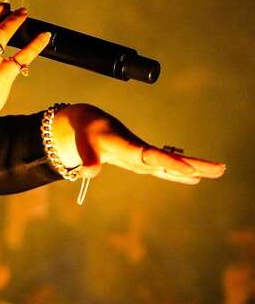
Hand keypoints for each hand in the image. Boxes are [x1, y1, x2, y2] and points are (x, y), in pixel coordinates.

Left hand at [54, 103, 226, 183]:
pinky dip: (179, 174)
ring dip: (195, 167)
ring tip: (220, 171)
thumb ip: (88, 160)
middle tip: (220, 168)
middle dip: (195, 164)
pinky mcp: (143, 161)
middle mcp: (141, 152)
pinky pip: (165, 169)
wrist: (92, 125)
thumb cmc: (87, 136)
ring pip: (173, 163)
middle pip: (171, 159)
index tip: (191, 170)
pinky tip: (195, 179)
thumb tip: (88, 172)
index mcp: (128, 147)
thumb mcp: (84, 147)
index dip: (170, 163)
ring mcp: (144, 157)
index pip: (153, 156)